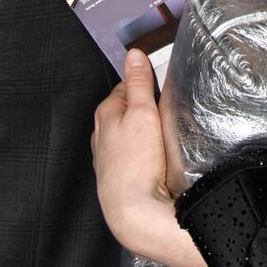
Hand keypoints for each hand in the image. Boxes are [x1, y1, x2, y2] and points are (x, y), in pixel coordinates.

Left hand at [92, 49, 206, 266]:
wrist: (132, 211)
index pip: (127, 85)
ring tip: (162, 136)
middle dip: (146, 107)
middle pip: (128, 107)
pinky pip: (130, 151)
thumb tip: (134, 55)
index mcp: (106, 111)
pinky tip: (154, 157)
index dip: (147, 84)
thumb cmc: (136, 163)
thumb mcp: (143, 112)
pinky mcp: (116, 172)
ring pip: (128, 131)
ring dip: (144, 130)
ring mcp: (107, 154)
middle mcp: (101, 131)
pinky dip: (142, 150)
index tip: (162, 87)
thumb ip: (139, 83)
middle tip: (165, 113)